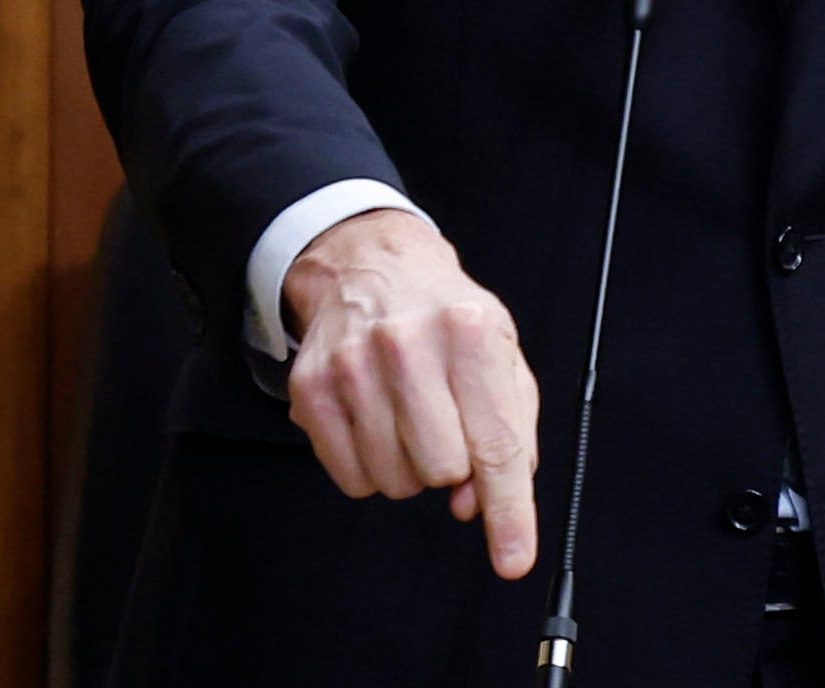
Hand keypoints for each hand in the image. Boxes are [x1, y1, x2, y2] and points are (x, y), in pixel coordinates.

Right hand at [284, 208, 541, 577]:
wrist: (374, 267)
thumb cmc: (446, 316)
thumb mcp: (502, 354)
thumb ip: (511, 430)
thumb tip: (478, 503)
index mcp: (472, 332)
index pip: (496, 443)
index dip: (509, 511)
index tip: (513, 558)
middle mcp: (409, 346)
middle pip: (443, 471)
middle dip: (453, 465)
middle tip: (446, 423)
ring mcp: (353, 367)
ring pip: (396, 481)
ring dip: (411, 467)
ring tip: (411, 416)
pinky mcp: (311, 390)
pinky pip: (351, 480)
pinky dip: (372, 467)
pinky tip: (378, 422)